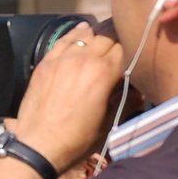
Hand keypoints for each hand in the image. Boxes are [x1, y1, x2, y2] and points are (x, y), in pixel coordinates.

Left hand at [11, 23, 125, 174]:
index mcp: (104, 73)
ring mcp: (62, 59)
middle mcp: (84, 59)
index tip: (138, 55)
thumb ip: (127, 102)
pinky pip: (64, 39)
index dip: (135, 50)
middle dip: (119, 39)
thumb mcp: (109, 125)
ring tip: (106, 38)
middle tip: (124, 45)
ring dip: (99, 34)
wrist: (37, 147)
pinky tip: (83, 31)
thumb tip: (139, 91)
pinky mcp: (46, 63)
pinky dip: (76, 33)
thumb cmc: (75, 141)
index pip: (127, 47)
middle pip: (109, 34)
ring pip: (88, 33)